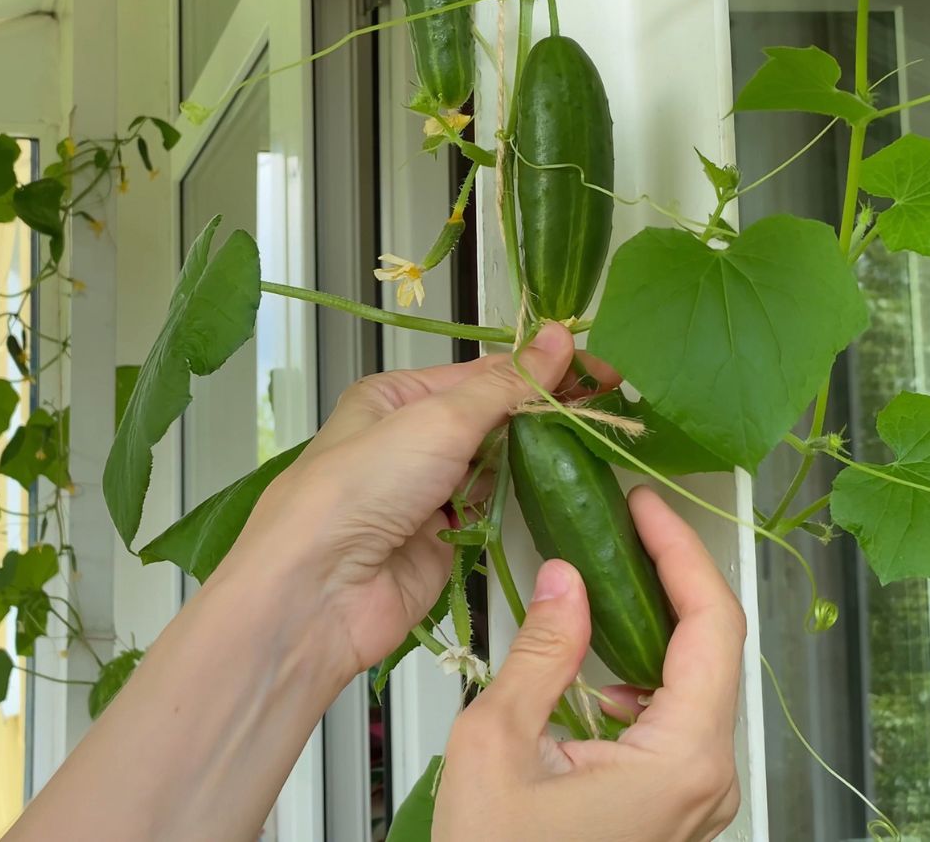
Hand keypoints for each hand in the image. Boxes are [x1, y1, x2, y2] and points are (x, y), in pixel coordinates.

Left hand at [209, 322, 611, 677]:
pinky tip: (561, 491)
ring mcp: (425, 496)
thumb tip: (557, 337)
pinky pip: (491, 515)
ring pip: (496, 467)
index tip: (602, 371)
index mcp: (394, 398)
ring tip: (598, 443)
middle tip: (612, 407)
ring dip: (538, 458)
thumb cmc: (360, 489)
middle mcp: (408, 442)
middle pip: (491, 419)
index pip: (482, 374)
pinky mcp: (441, 545)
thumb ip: (505, 386)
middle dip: (545, 411)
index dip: (542, 368)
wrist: (317, 591)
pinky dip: (521, 504)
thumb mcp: (437, 420)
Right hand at [433, 488, 745, 841]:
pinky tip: (591, 665)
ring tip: (602, 579)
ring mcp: (694, 797)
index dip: (681, 552)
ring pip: (692, 684)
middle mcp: (707, 779)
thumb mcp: (499, 744)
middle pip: (711, 649)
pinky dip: (637, 676)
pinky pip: (673, 721)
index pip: (711, 626)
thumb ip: (541, 652)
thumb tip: (564, 581)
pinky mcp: (671, 806)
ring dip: (649, 626)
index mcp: (683, 759)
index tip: (645, 507)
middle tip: (625, 525)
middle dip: (667, 578)